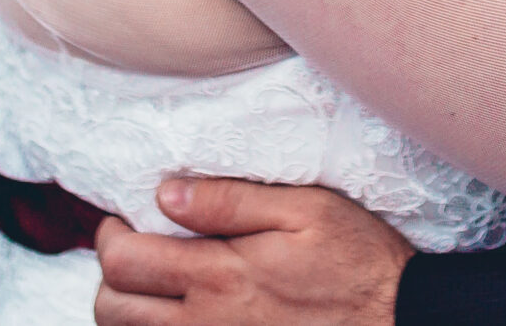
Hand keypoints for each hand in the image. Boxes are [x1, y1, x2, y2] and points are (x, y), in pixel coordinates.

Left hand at [92, 178, 411, 325]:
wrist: (395, 321)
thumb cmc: (356, 261)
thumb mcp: (307, 209)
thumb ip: (232, 199)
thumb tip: (167, 193)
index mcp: (220, 274)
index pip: (124, 262)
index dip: (110, 235)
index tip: (126, 218)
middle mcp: (205, 322)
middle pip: (111, 309)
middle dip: (109, 275)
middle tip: (134, 248)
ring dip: (127, 309)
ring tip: (153, 281)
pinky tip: (180, 311)